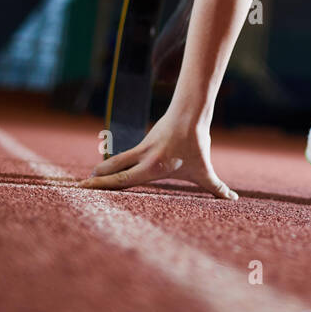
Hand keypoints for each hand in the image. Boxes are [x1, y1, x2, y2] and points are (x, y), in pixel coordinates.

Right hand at [80, 109, 237, 198]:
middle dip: (96, 181)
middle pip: (112, 171)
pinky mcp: (142, 144)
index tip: (85, 188)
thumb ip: (217, 187)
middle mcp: (142, 159)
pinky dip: (113, 164)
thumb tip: (233, 199)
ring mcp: (140, 150)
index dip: (103, 186)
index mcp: (153, 168)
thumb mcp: (205, 169)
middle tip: (77, 189)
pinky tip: (105, 171)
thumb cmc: (197, 142)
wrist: (190, 112)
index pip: (123, 180)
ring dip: (102, 171)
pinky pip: (124, 157)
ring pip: (115, 161)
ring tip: (86, 182)